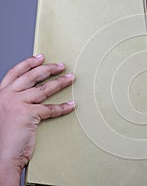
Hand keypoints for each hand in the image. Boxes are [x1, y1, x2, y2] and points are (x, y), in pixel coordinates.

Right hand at [0, 54, 74, 184]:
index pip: (15, 73)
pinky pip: (51, 109)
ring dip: (60, 82)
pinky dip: (63, 107)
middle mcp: (7, 96)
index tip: (41, 58)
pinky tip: (71, 104)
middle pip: (32, 76)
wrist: (0, 156)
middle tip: (61, 66)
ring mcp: (17, 103)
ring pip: (44, 89)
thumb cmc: (3, 137)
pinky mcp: (28, 114)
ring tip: (71, 78)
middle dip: (49, 69)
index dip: (29, 63)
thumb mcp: (4, 113)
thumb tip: (30, 94)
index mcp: (0, 94)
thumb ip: (14, 101)